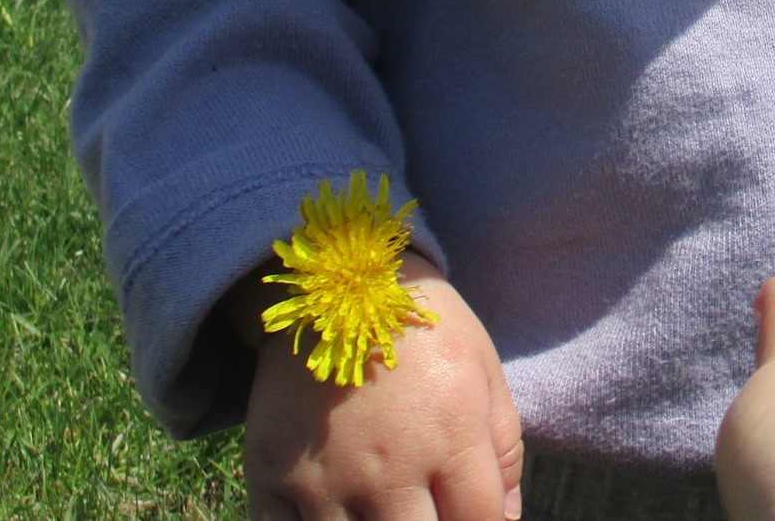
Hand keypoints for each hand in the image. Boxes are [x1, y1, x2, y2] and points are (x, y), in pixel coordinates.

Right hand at [243, 254, 522, 520]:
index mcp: (450, 437)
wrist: (338, 278)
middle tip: (424, 510)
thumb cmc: (425, 330)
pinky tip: (335, 513)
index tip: (472, 519)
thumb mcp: (484, 374)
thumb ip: (503, 457)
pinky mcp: (271, 477)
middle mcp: (387, 468)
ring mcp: (325, 479)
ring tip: (383, 508)